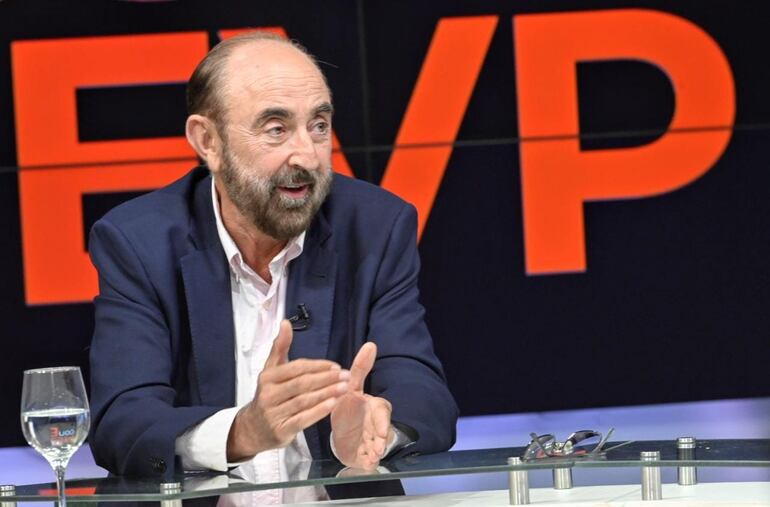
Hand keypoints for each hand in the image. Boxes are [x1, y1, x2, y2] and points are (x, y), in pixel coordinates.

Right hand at [227, 320, 349, 460]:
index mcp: (268, 377)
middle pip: (302, 384)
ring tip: (345, 388)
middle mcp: (269, 394)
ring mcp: (274, 413)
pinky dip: (318, 411)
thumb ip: (280, 347)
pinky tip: (333, 404)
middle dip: (326, 379)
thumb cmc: (269, 394)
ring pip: (304, 401)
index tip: (336, 366)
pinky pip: (302, 419)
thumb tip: (285, 323)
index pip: (296, 368)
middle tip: (346, 376)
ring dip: (326, 393)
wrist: (253, 428)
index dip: (318, 366)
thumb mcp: (271, 369)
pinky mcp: (281, 430)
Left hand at [330, 342, 394, 469]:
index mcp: (373, 407)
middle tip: (376, 447)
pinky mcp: (365, 455)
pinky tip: (367, 464)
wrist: (342, 434)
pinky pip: (369, 460)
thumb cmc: (350, 408)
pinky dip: (369, 462)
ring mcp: (372, 441)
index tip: (381, 431)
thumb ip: (360, 369)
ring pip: (377, 447)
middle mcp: (376, 424)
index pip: (382, 411)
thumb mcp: (351, 388)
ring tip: (372, 457)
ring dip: (375, 452)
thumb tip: (371, 343)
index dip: (382, 421)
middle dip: (380, 440)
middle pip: (382, 431)